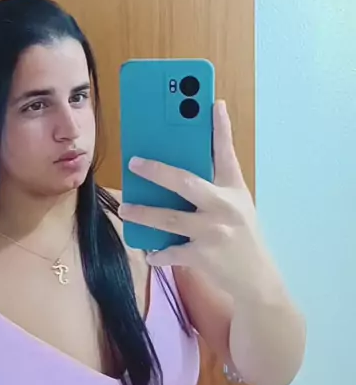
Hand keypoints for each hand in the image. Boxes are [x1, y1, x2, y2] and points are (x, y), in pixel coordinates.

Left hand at [119, 100, 283, 304]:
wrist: (257, 280)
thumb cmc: (241, 236)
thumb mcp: (237, 205)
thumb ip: (215, 185)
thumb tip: (184, 167)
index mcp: (233, 190)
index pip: (226, 153)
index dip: (221, 127)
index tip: (213, 104)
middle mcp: (224, 207)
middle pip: (186, 182)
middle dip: (158, 171)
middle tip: (134, 163)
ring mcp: (214, 232)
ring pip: (170, 219)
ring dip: (144, 214)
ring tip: (126, 210)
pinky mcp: (204, 257)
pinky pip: (172, 252)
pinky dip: (158, 253)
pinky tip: (150, 252)